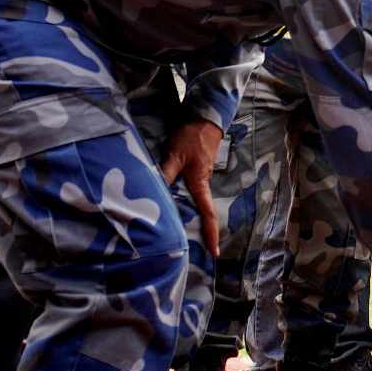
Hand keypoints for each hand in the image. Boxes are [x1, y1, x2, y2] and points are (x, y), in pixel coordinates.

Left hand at [160, 119, 223, 257]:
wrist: (205, 118)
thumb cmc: (192, 137)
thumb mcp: (175, 154)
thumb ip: (166, 173)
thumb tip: (156, 194)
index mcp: (200, 183)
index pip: (208, 214)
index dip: (211, 233)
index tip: (214, 252)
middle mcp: (202, 183)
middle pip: (203, 212)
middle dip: (201, 231)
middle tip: (194, 250)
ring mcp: (200, 176)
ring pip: (194, 201)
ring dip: (188, 215)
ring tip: (179, 232)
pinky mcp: (195, 169)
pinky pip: (189, 191)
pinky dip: (182, 200)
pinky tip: (172, 204)